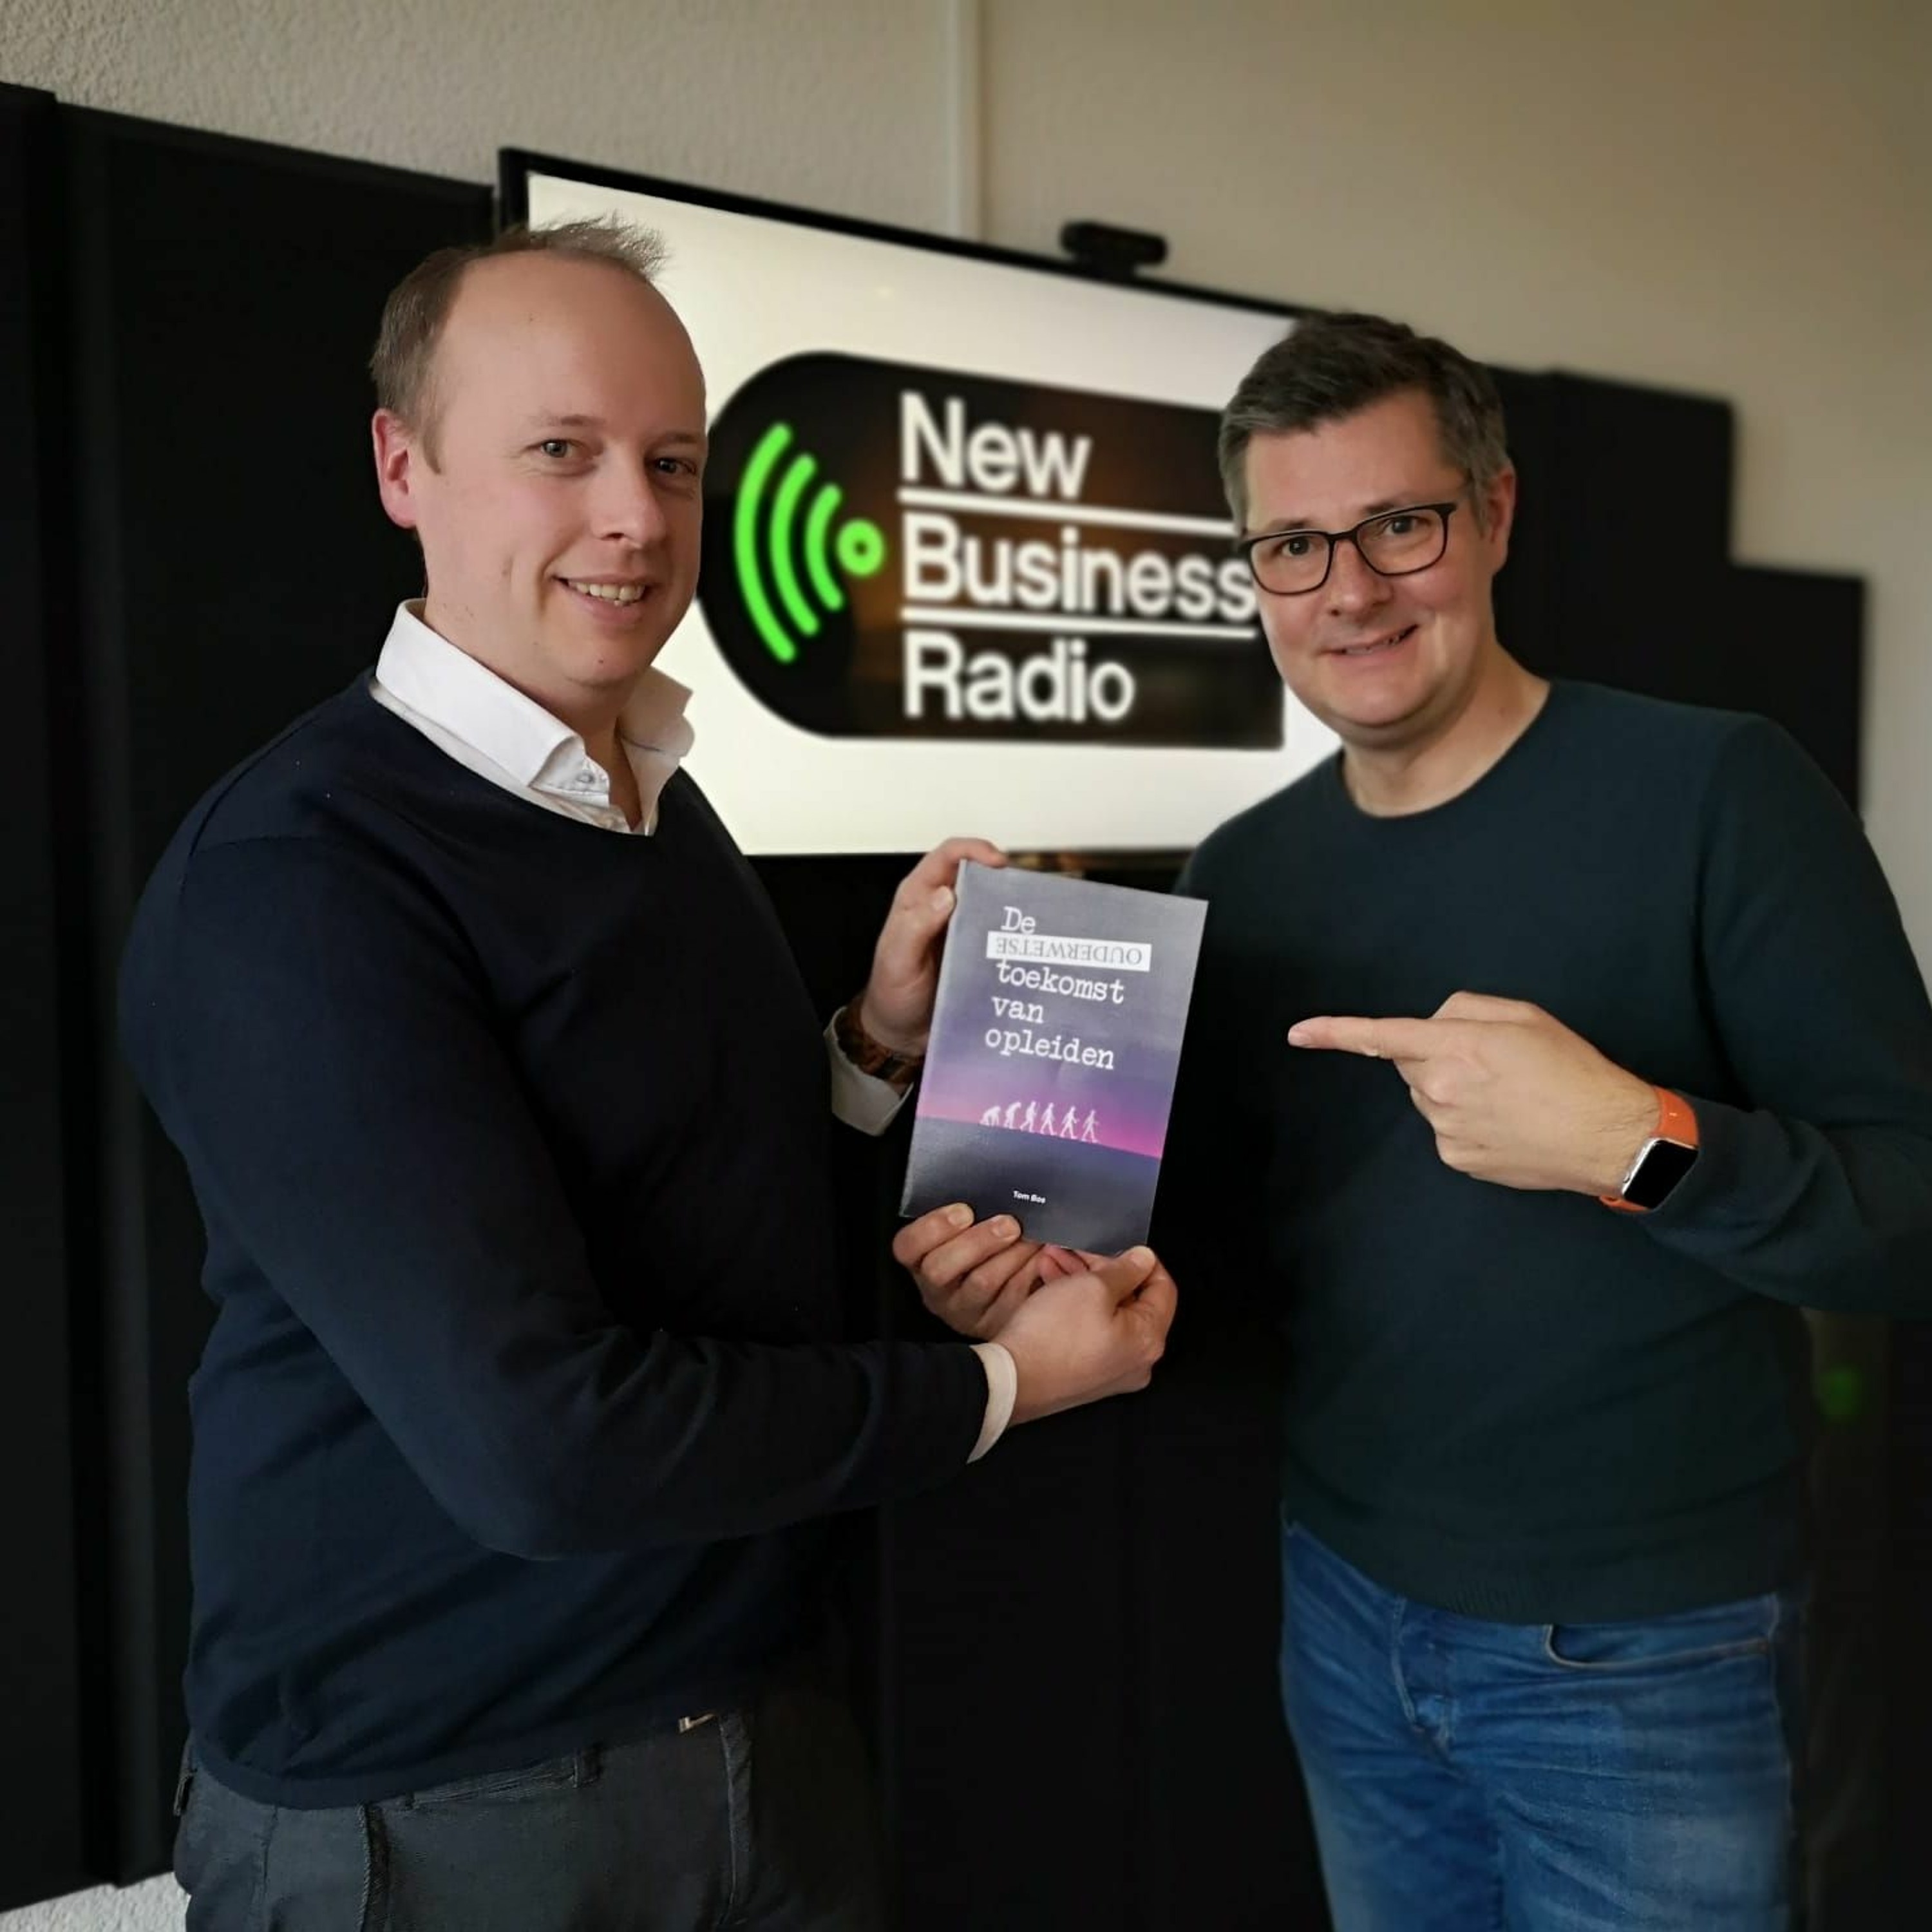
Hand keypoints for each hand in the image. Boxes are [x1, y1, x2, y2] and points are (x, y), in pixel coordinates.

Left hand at [856, 838, 1006, 1055]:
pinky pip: (999, 936)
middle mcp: (943, 908)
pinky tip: (1027, 947)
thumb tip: (947, 894)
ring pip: (992, 904)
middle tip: (1023, 897)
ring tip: (1033, 921)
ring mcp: (962, 930)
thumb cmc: (891, 995)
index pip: (947, 857)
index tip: (999, 863)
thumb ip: (916, 927)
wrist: (899, 1033)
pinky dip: (1014, 938)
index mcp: (918, 898)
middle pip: (977, 876)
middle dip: (1002, 878)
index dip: (973, 850)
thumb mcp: (897, 961)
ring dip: (1012, 908)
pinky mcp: (976, 953)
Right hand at [894, 1202, 1049, 1339]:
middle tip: (1009, 1223)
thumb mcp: (965, 1229)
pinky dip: (1029, 1272)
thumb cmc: (984, 1245)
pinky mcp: (993, 1323)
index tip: (964, 1211)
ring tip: (1031, 1237)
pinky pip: (1010, 1297)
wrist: (1010, 1286)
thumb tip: (989, 1191)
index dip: (933, 1227)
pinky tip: (1041, 1257)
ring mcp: (963, 1310)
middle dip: (977, 1241)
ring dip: (1010, 1255)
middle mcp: (936, 1289)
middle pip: (940, 1269)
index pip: (907, 1246)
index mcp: (920, 1259)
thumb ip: (967, 1214)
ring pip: (980, 1283)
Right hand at [995, 1247, 1176, 1423]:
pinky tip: (1051, 1284)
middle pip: (1131, 1300)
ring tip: (1055, 1261)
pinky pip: (1090, 1331)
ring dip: (1083, 1283)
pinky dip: (1075, 1306)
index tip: (1121, 1246)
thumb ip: (1125, 1269)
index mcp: (1148, 1340)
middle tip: (1078, 1250)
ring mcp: (1110, 1371)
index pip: (1163, 1288)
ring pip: (1106, 1313)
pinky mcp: (1086, 1373)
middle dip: (1101, 1268)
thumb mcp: (1092, 1286)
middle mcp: (1136, 1361)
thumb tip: (1143, 1259)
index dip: (1142, 1260)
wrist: (1010, 1379)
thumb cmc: (1051, 1339)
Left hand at [1287, 992, 1656, 1194]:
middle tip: (1490, 1063)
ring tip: (1508, 1095)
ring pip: (1429, 1098)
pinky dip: (1467, 1122)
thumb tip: (1432, 1023)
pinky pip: (1446, 1129)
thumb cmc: (1572, 1069)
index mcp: (1455, 1047)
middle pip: (1411, 1065)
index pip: (1381, 1036)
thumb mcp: (1524, 1016)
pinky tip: (1507, 1122)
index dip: (1335, 1032)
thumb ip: (1466, 1009)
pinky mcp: (1456, 1159)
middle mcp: (1440, 1090)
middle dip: (1436, 1057)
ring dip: (1453, 1091)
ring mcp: (1445, 1129)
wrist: (1607, 1136)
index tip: (1298, 1033)